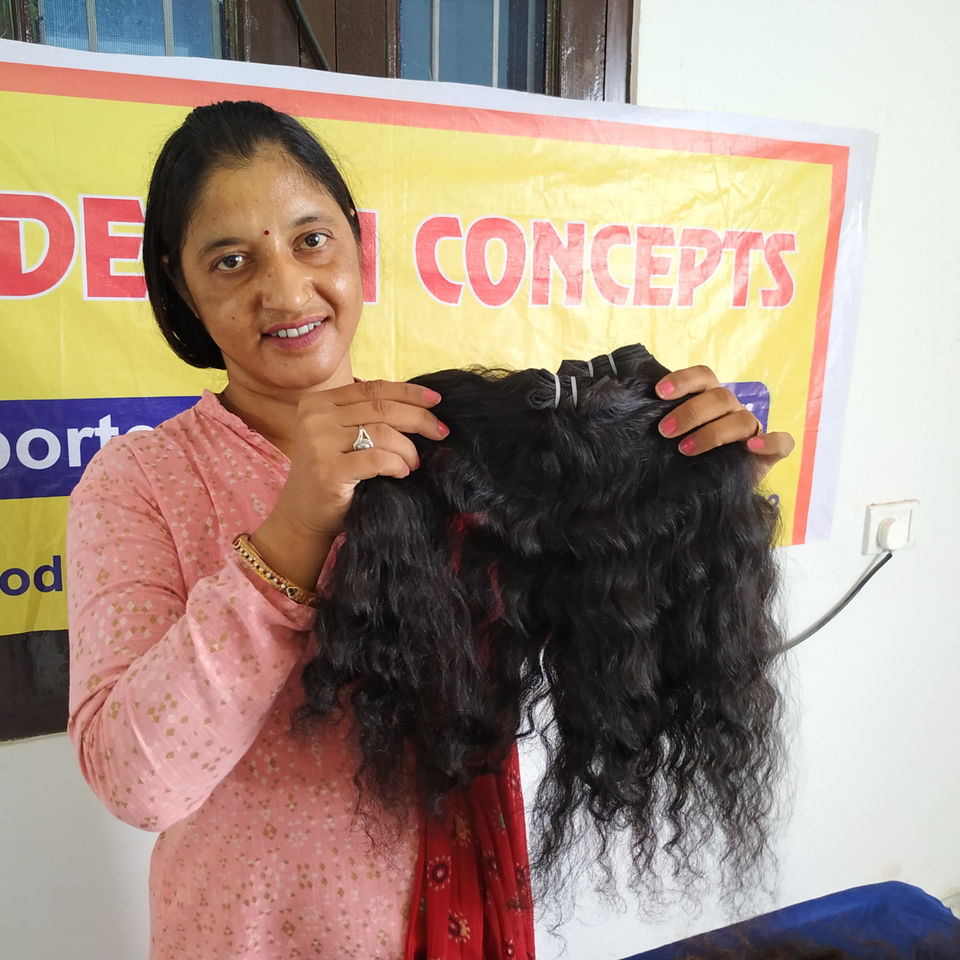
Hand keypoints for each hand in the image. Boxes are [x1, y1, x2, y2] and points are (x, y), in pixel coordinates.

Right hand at [253, 379, 446, 586]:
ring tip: (414, 462)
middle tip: (440, 431)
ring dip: (408, 448)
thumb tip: (419, 404)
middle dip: (418, 418)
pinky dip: (397, 464)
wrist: (303, 517)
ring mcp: (319, 442)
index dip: (408, 392)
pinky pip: (377, 458)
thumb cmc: (332, 475)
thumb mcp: (343, 436)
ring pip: (382, 432)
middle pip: (381, 408)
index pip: (372, 389)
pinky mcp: (329, 470)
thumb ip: (367, 416)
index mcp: (318, 402)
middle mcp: (315, 417)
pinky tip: (402, 472)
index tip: (435, 400)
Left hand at [654, 365, 794, 481]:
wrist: (709, 491)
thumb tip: (631, 413)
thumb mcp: (671, 439)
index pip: (703, 377)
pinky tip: (751, 448)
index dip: (683, 380)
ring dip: (713, 432)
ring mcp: (752, 430)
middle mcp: (732, 410)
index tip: (659, 393)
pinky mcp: (770, 453)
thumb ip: (661, 424)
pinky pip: (781, 443)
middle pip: (719, 398)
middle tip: (665, 431)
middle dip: (690, 413)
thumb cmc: (686, 459)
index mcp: (710, 399)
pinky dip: (769, 442)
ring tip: (686, 449)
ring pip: (742, 419)